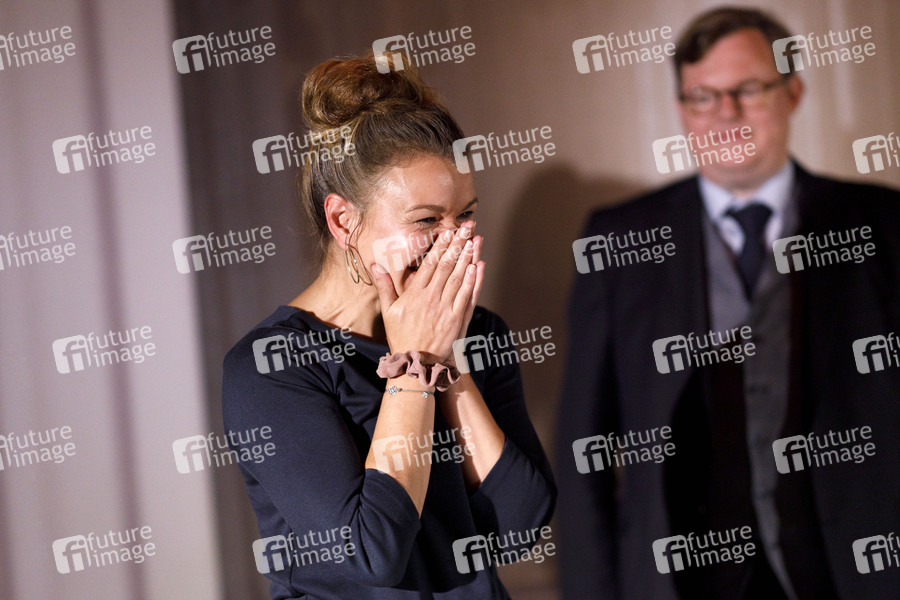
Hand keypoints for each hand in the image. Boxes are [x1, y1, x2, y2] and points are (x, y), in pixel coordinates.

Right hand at [372, 221, 482, 360]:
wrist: (417, 363)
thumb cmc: (401, 336)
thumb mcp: (388, 311)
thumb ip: (385, 287)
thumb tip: (376, 266)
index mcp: (415, 294)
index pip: (430, 264)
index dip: (441, 245)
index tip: (448, 230)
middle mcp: (432, 298)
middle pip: (448, 265)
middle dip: (458, 244)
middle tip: (467, 226)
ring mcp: (447, 309)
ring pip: (460, 277)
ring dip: (469, 256)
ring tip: (475, 239)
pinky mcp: (458, 319)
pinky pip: (468, 295)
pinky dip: (474, 280)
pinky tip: (478, 265)